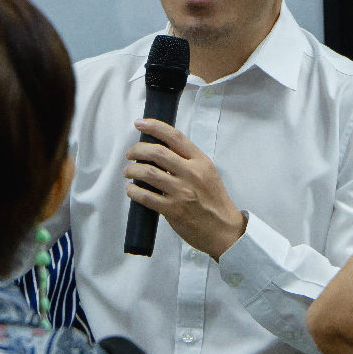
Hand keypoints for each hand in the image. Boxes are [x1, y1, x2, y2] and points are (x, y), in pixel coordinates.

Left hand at [125, 119, 246, 259]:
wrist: (223, 230)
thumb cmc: (214, 201)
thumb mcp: (207, 173)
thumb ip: (188, 162)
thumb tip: (161, 152)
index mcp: (200, 161)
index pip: (175, 137)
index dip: (155, 127)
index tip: (140, 123)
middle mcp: (191, 173)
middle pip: (157, 152)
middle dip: (138, 149)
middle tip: (130, 153)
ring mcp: (181, 192)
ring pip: (148, 173)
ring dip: (132, 170)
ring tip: (128, 171)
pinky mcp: (173, 210)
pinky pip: (146, 196)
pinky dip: (134, 191)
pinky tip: (131, 189)